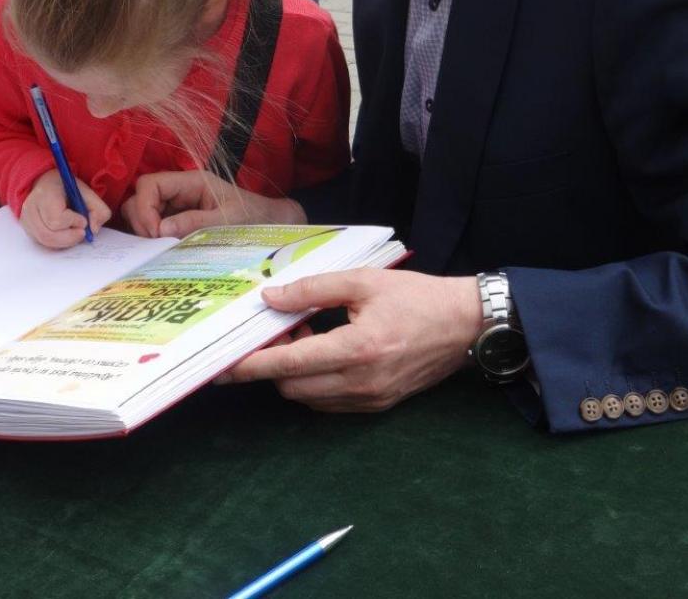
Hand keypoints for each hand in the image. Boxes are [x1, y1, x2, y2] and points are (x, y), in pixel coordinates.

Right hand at [20, 168, 110, 248]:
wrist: (44, 183)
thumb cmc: (65, 188)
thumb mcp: (86, 192)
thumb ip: (98, 209)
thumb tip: (94, 230)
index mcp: (45, 194)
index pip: (56, 219)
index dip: (72, 223)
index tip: (82, 219)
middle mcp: (31, 208)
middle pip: (48, 235)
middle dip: (70, 238)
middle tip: (82, 233)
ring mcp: (26, 220)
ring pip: (45, 241)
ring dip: (65, 242)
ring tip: (75, 233)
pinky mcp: (28, 229)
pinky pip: (43, 243)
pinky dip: (58, 242)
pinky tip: (65, 234)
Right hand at [121, 170, 306, 238]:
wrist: (270, 223)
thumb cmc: (253, 217)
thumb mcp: (227, 220)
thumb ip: (194, 222)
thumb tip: (160, 229)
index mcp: (192, 182)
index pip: (150, 184)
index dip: (144, 206)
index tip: (153, 233)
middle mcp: (180, 190)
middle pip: (140, 196)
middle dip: (141, 219)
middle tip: (154, 244)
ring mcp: (177, 205)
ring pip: (142, 210)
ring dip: (143, 229)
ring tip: (157, 247)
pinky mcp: (177, 220)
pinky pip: (153, 224)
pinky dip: (150, 236)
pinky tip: (160, 249)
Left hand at [217, 269, 482, 411]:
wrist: (466, 325)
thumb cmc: (417, 297)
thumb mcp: (364, 281)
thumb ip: (314, 288)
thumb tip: (271, 297)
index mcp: (357, 349)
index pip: (288, 364)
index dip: (250, 367)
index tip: (222, 367)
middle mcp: (361, 383)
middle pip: (292, 387)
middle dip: (272, 364)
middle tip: (278, 329)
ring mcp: (371, 400)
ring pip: (309, 398)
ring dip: (294, 373)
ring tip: (305, 335)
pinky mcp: (379, 406)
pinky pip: (330, 403)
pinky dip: (316, 382)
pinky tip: (325, 352)